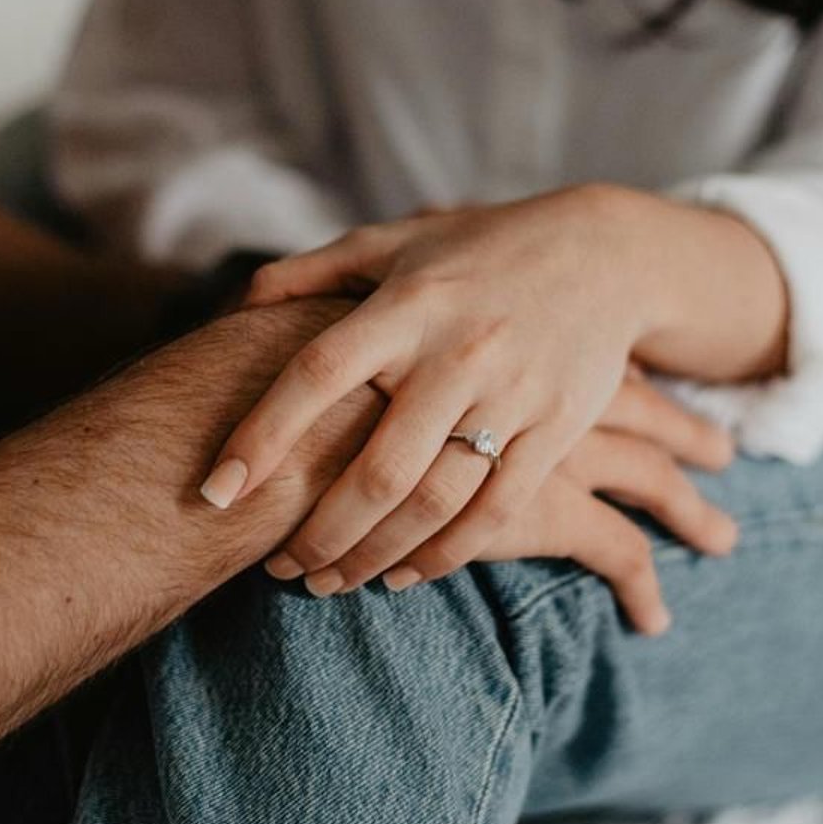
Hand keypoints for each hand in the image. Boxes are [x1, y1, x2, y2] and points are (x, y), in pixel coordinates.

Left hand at [196, 187, 744, 624]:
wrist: (606, 255)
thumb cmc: (480, 250)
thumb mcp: (397, 241)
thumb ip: (315, 271)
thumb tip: (237, 304)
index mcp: (405, 304)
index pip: (319, 372)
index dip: (263, 433)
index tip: (216, 489)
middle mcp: (456, 351)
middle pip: (377, 466)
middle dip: (318, 531)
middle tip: (278, 569)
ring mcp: (511, 394)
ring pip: (433, 502)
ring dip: (373, 556)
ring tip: (329, 582)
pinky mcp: (556, 429)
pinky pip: (496, 510)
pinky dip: (445, 555)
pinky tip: (404, 575)